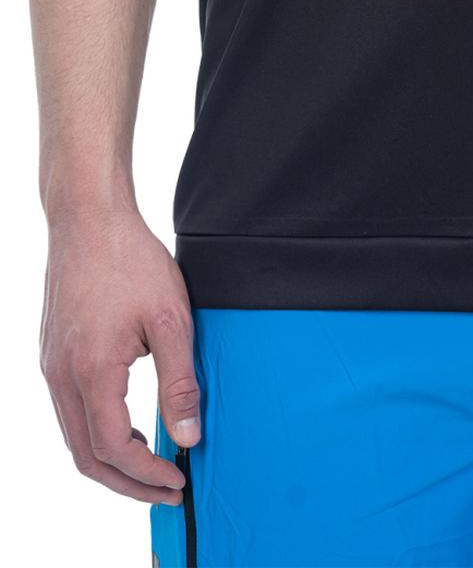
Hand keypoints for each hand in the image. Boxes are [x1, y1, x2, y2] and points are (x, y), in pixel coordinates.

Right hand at [39, 200, 200, 506]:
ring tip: (151, 464)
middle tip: (165, 489)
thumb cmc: (130, 258)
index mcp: (91, 370)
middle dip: (127, 483)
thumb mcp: (170, 318)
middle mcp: (61, 375)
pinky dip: (97, 431)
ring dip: (111, 460)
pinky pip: (69, 411)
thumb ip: (180, 381)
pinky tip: (128, 425)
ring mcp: (51, 366)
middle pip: (87, 457)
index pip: (114, 449)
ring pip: (75, 437)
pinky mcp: (52, 354)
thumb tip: (188, 436)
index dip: (146, 476)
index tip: (178, 481)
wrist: (88, 217)